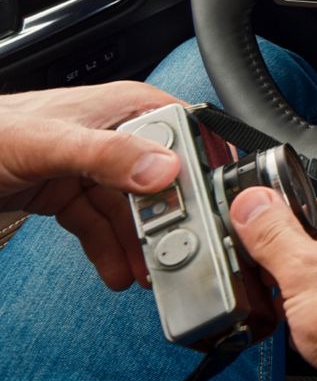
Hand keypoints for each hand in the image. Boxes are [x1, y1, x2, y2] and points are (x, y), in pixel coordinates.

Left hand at [0, 81, 183, 288]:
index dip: (198, 172)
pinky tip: (116, 270)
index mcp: (124, 107)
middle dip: (168, 219)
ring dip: (139, 244)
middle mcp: (115, 134)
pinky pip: (100, 224)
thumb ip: (107, 154)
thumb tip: (164, 170)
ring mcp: (93, 166)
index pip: (183, 135)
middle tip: (172, 252)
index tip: (203, 209)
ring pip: (131, 210)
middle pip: (160, 180)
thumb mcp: (48, 143)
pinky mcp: (70, 191)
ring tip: (144, 273)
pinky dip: (109, 249)